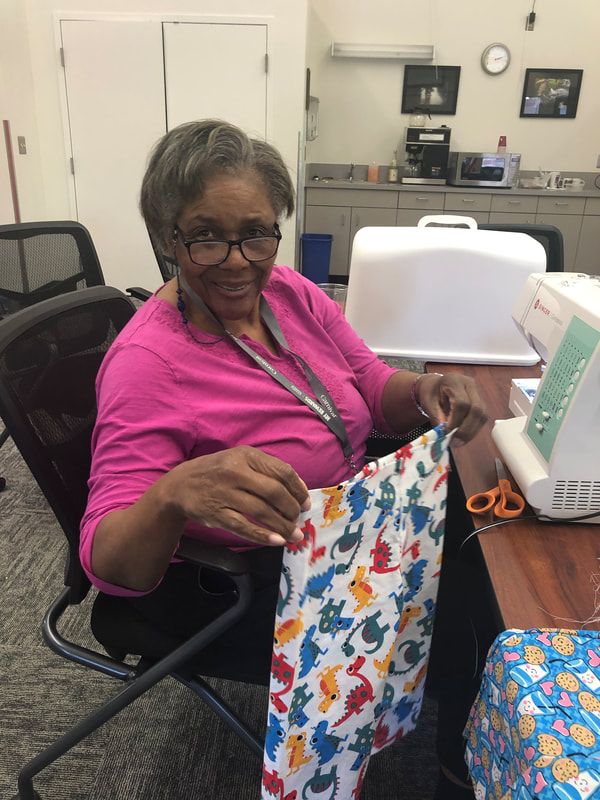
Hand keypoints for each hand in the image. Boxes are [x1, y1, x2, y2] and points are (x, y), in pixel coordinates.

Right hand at [168, 446, 309, 546]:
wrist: (180, 486)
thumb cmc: (217, 472)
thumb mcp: (240, 460)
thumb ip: (266, 471)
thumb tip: (298, 491)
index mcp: (246, 456)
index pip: (282, 471)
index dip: (298, 489)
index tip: (306, 502)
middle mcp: (236, 472)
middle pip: (275, 492)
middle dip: (292, 509)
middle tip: (299, 519)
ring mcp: (225, 493)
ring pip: (262, 511)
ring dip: (282, 526)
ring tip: (294, 535)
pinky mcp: (217, 514)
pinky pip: (244, 527)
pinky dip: (263, 535)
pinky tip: (277, 541)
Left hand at [416, 373, 487, 445]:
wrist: (435, 386)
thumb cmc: (431, 393)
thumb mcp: (428, 404)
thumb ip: (436, 418)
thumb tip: (445, 434)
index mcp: (454, 381)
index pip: (461, 402)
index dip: (456, 420)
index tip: (447, 432)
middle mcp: (469, 385)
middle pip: (476, 409)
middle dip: (466, 429)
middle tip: (455, 442)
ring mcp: (477, 393)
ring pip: (482, 415)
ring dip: (471, 432)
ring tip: (458, 442)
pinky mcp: (481, 403)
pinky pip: (481, 419)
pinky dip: (473, 430)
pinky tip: (463, 437)